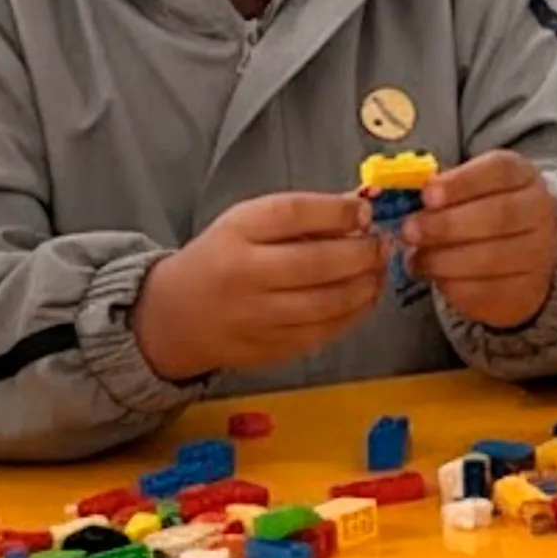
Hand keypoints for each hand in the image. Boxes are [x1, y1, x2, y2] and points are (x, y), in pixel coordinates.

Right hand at [132, 193, 382, 380]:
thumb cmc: (218, 259)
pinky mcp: (269, 349)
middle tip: (383, 244)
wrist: (173, 317)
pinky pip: (323, 332)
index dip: (338, 211)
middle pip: (318, 263)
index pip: (294, 214)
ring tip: (379, 271)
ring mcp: (257, 318)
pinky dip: (353, 315)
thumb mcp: (245, 223)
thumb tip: (358, 207)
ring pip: (328, 303)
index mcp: (237, 233)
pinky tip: (364, 298)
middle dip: (363, 252)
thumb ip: (299, 214)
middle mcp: (246, 276)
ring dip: (366, 286)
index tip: (364, 211)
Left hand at [403, 150, 556, 328]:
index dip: (461, 183)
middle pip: (497, 215)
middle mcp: (540, 210)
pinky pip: (486, 290)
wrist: (519, 258)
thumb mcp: (468, 191)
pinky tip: (434, 277)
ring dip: (444, 259)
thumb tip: (404, 196)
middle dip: (446, 224)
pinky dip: (452, 285)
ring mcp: (540, 252)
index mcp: (523, 176)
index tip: (427, 195)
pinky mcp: (528, 290)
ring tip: (416, 258)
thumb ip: (441, 191)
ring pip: (491, 257)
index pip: (499, 171)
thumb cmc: (483, 213)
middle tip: (410, 230)